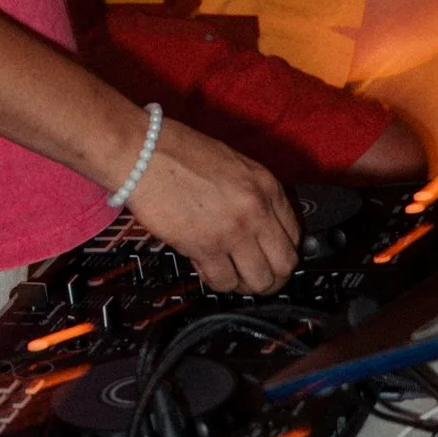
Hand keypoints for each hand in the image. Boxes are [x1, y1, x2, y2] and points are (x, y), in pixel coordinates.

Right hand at [123, 113, 298, 293]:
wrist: (142, 152)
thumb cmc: (177, 152)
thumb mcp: (232, 165)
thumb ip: (252, 195)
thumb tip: (259, 227)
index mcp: (266, 186)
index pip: (295, 236)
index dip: (280, 251)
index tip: (269, 256)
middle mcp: (256, 210)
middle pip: (284, 265)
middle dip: (272, 277)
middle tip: (256, 277)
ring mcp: (233, 230)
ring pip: (258, 281)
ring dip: (244, 284)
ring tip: (230, 275)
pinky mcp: (205, 246)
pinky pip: (223, 282)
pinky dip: (216, 281)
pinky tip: (206, 268)